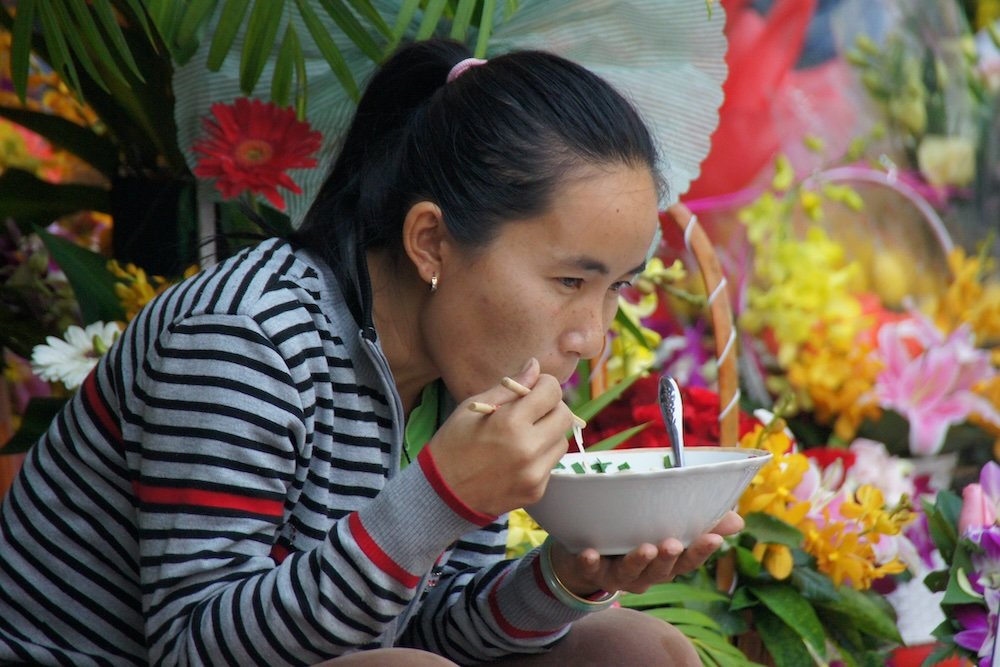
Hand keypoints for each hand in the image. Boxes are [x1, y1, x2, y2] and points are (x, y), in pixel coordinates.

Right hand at [428, 358, 573, 515]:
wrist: (442, 494)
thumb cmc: (453, 444)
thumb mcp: (474, 407)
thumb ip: (510, 387)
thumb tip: (535, 366)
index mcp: (511, 422)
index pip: (552, 392)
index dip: (544, 385)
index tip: (534, 388)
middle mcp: (528, 448)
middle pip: (564, 416)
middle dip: (552, 407)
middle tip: (532, 410)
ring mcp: (534, 473)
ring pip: (561, 441)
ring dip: (548, 433)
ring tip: (523, 435)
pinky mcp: (536, 491)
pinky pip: (550, 464)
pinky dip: (540, 456)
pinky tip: (517, 457)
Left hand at [549, 511, 744, 594]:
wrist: (583, 561)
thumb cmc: (632, 539)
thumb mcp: (663, 530)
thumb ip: (698, 523)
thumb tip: (738, 520)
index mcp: (665, 564)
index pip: (688, 561)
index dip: (701, 551)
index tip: (714, 538)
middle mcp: (644, 575)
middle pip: (660, 571)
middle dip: (668, 558)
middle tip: (673, 543)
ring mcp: (617, 575)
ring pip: (630, 573)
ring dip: (637, 561)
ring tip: (645, 548)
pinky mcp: (589, 571)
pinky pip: (590, 569)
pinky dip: (590, 563)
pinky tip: (590, 553)